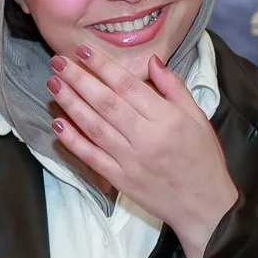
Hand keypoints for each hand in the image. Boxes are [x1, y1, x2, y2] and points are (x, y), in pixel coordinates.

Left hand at [45, 44, 239, 257]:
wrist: (204, 206)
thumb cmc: (203, 159)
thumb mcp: (198, 118)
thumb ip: (174, 88)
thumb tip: (151, 61)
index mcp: (167, 119)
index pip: (128, 86)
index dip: (103, 66)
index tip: (82, 51)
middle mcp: (146, 138)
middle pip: (105, 103)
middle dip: (79, 79)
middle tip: (58, 61)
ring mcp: (130, 160)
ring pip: (94, 127)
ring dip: (70, 104)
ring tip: (53, 84)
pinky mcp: (120, 180)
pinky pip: (91, 157)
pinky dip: (73, 141)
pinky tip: (58, 124)